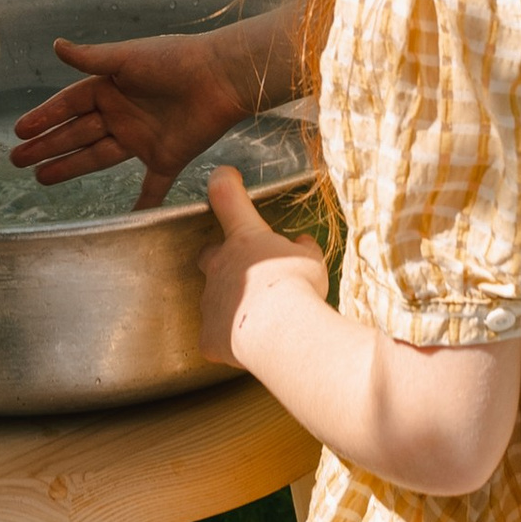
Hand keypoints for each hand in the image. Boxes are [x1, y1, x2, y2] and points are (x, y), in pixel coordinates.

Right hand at [10, 29, 247, 209]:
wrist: (220, 77)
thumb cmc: (174, 60)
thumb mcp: (127, 57)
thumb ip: (91, 58)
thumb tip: (55, 46)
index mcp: (111, 89)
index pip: (68, 106)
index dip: (44, 117)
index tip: (19, 131)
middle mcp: (122, 115)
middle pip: (76, 134)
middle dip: (47, 146)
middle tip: (18, 161)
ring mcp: (142, 138)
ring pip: (97, 157)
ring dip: (69, 167)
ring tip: (41, 178)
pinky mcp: (167, 157)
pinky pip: (152, 187)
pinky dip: (142, 203)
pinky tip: (127, 219)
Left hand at [199, 167, 327, 365]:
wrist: (281, 330)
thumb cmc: (297, 287)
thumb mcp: (310, 259)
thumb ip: (303, 248)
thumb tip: (302, 240)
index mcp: (244, 239)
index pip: (227, 198)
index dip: (224, 183)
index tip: (224, 177)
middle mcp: (220, 265)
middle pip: (209, 255)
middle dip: (222, 261)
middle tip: (247, 273)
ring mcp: (210, 301)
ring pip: (213, 298)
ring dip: (231, 303)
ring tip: (259, 317)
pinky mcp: (209, 335)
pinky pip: (216, 337)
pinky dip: (229, 339)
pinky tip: (251, 344)